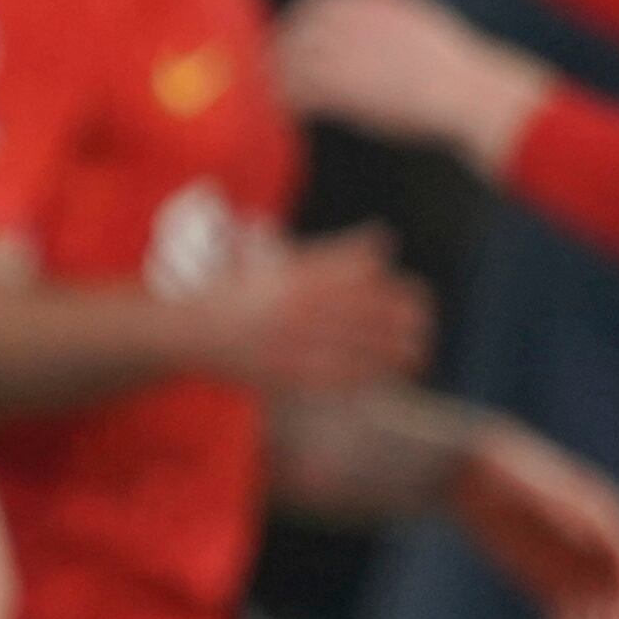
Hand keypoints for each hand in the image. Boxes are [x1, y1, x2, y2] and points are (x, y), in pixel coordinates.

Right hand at [213, 222, 432, 395]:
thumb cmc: (243, 294)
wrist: (193, 330)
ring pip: (362, 347)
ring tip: (416, 354)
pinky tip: (387, 375)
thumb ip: (336, 255)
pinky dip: (370, 376)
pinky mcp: (290, 374)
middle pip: (372, 312)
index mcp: (301, 274)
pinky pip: (341, 377)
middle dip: (406, 323)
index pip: (367, 276)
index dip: (399, 289)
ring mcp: (296, 341)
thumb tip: (384, 242)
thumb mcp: (285, 263)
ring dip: (396, 352)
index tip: (417, 297)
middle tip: (424, 327)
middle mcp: (301, 306)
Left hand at [274, 0, 548, 169]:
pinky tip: (288, 110)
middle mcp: (355, 19)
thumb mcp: (418, 22)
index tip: (294, 31)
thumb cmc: (454, 67)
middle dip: (283, 44)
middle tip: (271, 65)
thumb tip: (367, 22)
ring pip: (293, 58)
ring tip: (271, 91)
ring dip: (278, 74)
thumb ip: (385, 17)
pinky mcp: (342, 86)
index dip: (303, 16)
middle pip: (300, 27)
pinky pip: (301, 89)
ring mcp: (346, 50)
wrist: (470, 93)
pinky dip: (288, 98)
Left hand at [451, 419, 618, 618]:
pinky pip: (574, 614)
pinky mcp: (551, 581)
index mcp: (605, 516)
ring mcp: (575, 564)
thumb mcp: (537, 488)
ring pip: (603, 609)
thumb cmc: (506, 474)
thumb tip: (596, 534)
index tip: (618, 615)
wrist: (472, 474)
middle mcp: (598, 544)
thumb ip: (566, 511)